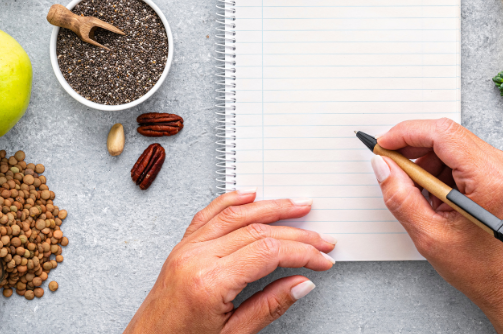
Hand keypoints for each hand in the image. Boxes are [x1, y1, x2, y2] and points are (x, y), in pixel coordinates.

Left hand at [123, 191, 336, 333]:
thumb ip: (269, 306)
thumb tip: (302, 283)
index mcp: (209, 282)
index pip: (268, 252)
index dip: (302, 253)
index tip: (322, 259)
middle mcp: (195, 258)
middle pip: (257, 231)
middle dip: (296, 233)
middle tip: (322, 240)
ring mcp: (185, 250)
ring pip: (235, 215)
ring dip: (270, 207)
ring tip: (296, 206)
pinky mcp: (180, 248)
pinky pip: (207, 215)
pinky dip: (231, 201)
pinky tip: (250, 195)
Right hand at [374, 119, 502, 333]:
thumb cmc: (477, 266)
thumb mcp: (429, 235)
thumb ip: (401, 196)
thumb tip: (383, 165)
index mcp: (490, 179)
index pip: (443, 134)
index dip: (407, 133)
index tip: (384, 145)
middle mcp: (502, 165)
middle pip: (446, 134)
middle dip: (414, 148)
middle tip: (392, 168)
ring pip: (451, 143)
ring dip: (426, 161)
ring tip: (420, 195)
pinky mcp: (499, 169)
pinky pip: (460, 153)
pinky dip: (439, 168)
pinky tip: (435, 195)